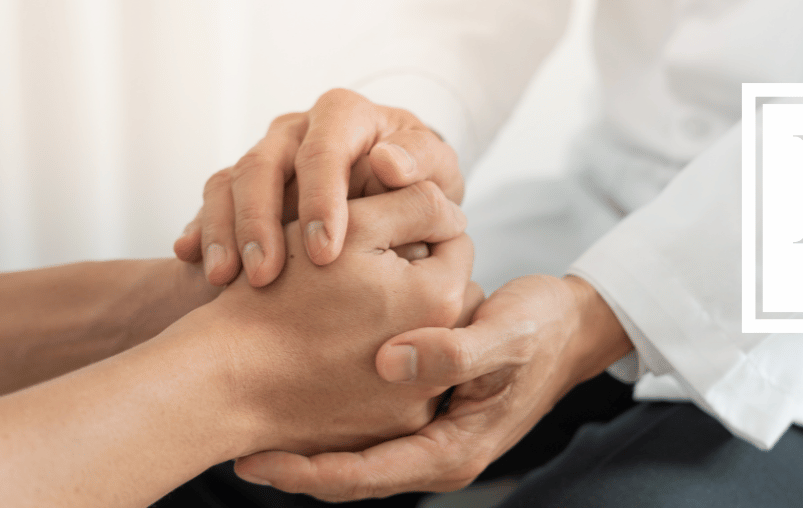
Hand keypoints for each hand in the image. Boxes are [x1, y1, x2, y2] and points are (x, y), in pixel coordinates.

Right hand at [170, 181, 479, 458]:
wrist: (225, 381)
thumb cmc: (281, 296)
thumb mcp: (352, 226)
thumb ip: (415, 204)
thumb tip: (452, 211)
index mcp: (441, 299)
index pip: (455, 241)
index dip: (416, 226)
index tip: (377, 232)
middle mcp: (442, 359)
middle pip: (445, 293)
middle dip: (416, 274)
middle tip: (363, 271)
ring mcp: (416, 402)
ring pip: (424, 338)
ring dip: (399, 319)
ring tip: (346, 310)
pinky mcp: (387, 430)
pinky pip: (398, 385)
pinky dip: (377, 365)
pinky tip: (336, 352)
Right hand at [173, 88, 463, 286]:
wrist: (398, 191)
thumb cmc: (421, 180)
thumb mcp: (435, 169)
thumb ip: (420, 163)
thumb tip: (388, 163)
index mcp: (344, 115)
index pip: (323, 148)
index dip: (320, 198)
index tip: (325, 251)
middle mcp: (297, 129)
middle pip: (262, 163)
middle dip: (259, 221)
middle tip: (265, 274)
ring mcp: (266, 155)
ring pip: (228, 182)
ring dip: (224, 231)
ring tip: (224, 278)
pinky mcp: (243, 186)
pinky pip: (211, 202)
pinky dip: (201, 231)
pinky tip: (195, 264)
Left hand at [232, 275, 633, 497]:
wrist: (570, 326)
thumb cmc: (541, 328)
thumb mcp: (505, 335)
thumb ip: (454, 350)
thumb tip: (390, 362)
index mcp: (453, 450)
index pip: (364, 477)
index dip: (305, 471)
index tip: (252, 456)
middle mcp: (435, 451)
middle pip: (349, 473)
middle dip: (292, 463)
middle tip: (232, 442)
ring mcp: (428, 432)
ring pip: (353, 449)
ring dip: (305, 439)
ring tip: (247, 420)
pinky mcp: (423, 409)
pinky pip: (367, 423)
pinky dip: (329, 413)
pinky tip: (295, 384)